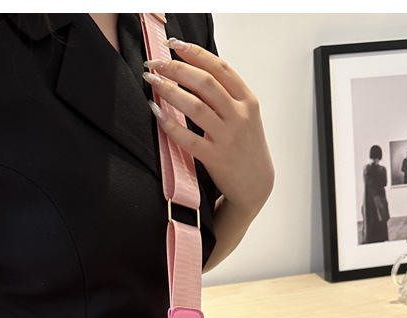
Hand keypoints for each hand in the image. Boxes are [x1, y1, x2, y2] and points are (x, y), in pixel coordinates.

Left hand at [143, 38, 274, 216]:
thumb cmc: (245, 147)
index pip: (220, 68)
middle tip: (154, 62)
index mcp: (247, 100)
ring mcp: (227, 137)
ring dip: (170, 90)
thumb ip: (226, 96)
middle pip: (205, 83)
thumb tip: (195, 72)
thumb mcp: (244, 116)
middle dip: (176, 68)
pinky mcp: (215, 158)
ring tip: (151, 81)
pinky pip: (188, 138)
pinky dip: (170, 124)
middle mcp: (239, 115)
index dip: (195, 53)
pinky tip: (156, 112)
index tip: (174, 45)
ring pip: (195, 107)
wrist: (255, 184)